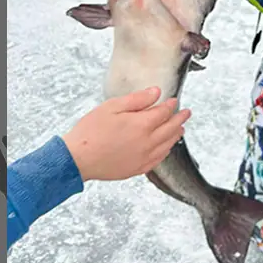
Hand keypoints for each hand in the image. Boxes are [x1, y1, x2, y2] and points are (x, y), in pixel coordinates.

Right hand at [62, 87, 191, 181]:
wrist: (76, 159)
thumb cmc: (89, 132)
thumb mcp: (111, 107)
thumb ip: (137, 99)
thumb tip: (156, 92)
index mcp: (142, 125)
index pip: (164, 112)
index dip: (170, 105)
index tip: (173, 101)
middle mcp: (148, 142)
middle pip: (171, 128)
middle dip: (180, 119)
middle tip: (186, 113)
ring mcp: (143, 157)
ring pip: (167, 145)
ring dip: (175, 135)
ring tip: (180, 129)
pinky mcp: (137, 169)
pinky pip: (158, 160)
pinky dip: (165, 151)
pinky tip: (165, 148)